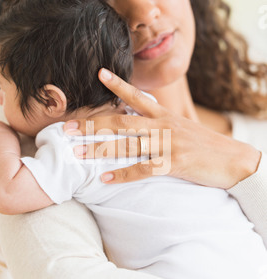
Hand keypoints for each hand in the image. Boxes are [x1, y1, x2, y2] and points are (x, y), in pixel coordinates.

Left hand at [63, 69, 261, 189]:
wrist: (234, 160)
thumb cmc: (205, 145)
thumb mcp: (182, 127)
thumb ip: (160, 123)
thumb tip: (140, 121)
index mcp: (164, 116)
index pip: (137, 96)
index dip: (117, 85)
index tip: (99, 74)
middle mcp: (163, 126)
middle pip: (122, 122)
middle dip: (94, 124)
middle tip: (68, 127)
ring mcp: (168, 145)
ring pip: (127, 145)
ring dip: (100, 149)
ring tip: (78, 152)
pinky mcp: (174, 164)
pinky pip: (142, 169)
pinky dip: (122, 174)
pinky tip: (104, 178)